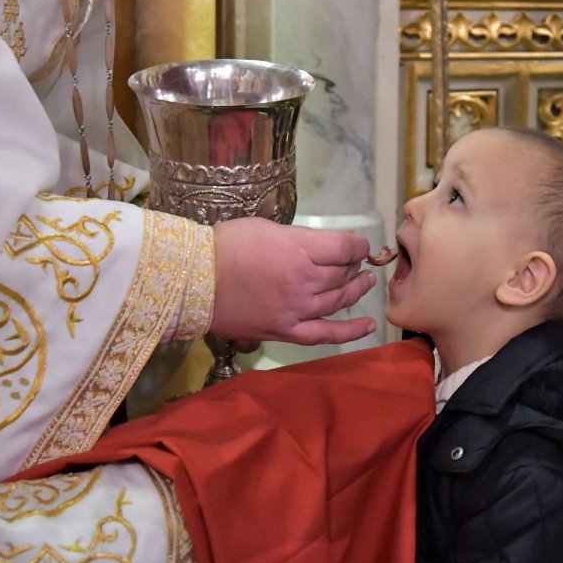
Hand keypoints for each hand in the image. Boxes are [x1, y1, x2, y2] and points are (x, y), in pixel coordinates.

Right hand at [208, 218, 376, 345]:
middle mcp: (304, 280)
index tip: (357, 244)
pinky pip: (326, 334)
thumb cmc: (225, 245)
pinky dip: (351, 332)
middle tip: (355, 262)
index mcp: (299, 250)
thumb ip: (299, 239)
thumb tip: (322, 248)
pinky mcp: (286, 331)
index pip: (345, 247)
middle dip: (353, 265)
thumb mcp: (267, 228)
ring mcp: (297, 309)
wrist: (192, 280)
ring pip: (339, 300)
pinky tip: (370, 326)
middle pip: (343, 273)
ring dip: (356, 290)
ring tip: (366, 282)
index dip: (357, 245)